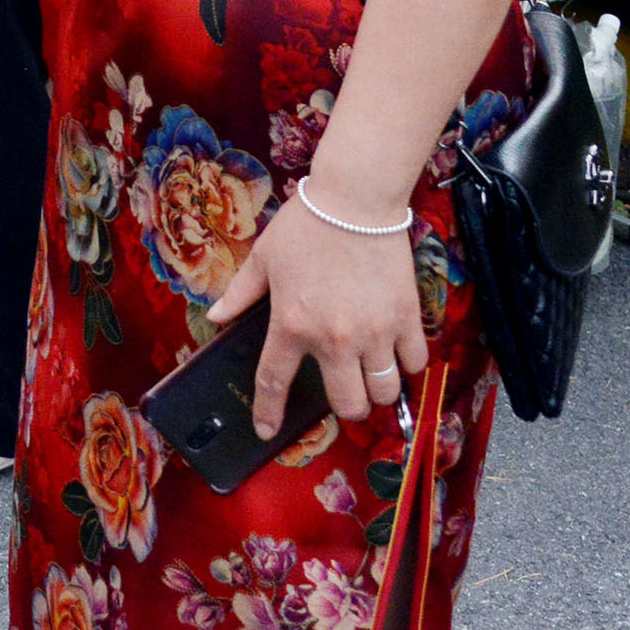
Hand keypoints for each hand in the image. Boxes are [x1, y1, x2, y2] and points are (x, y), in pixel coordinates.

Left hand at [210, 182, 427, 438]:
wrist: (356, 198)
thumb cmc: (306, 225)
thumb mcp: (263, 258)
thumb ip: (240, 294)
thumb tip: (215, 318)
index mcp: (291, 324)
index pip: (274, 383)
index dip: (268, 413)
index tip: (265, 430)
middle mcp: (334, 338)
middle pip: (347, 404)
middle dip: (344, 407)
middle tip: (342, 390)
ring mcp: (375, 331)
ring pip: (384, 391)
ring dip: (377, 390)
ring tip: (372, 375)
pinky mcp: (406, 317)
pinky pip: (414, 361)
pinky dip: (407, 362)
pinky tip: (397, 350)